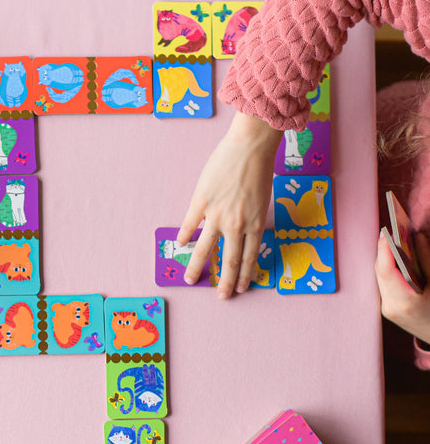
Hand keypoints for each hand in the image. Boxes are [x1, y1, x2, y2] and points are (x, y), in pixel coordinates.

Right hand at [177, 111, 281, 298]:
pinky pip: (189, 225)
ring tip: (191, 280)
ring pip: (205, 249)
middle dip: (225, 282)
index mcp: (255, 224)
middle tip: (221, 297)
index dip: (244, 275)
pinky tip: (180, 246)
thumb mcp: (261, 200)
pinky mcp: (201, 203)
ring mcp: (217, 215)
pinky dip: (184, 237)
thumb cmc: (259, 168)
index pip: (249, 257)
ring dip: (198, 268)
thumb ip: (251, 218)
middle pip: (229, 260)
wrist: (250, 146)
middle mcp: (237, 225)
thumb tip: (237, 232)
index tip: (240, 288)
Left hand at [375, 232, 429, 342]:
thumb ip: (427, 259)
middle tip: (391, 231)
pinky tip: (396, 257)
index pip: (386, 272)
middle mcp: (391, 307)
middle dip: (385, 251)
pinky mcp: (388, 309)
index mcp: (405, 303)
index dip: (385, 250)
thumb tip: (418, 237)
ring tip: (393, 240)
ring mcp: (387, 310)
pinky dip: (390, 270)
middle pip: (381, 273)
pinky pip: (386, 284)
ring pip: (381, 278)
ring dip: (386, 259)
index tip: (387, 232)